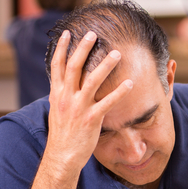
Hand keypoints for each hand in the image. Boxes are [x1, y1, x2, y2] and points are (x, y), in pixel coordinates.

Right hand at [44, 30, 132, 174]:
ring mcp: (78, 107)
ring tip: (117, 53)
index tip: (67, 33)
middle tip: (93, 34)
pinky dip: (120, 92)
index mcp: (57, 93)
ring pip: (92, 80)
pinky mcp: (91, 119)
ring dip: (105, 65)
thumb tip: (64, 83)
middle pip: (74, 67)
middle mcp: (66, 97)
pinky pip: (108, 102)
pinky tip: (130, 83)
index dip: (62, 48)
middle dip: (83, 48)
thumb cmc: (63, 134)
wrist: (62, 156)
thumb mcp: (58, 110)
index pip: (57, 65)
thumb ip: (62, 94)